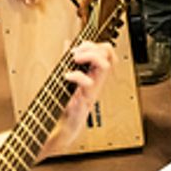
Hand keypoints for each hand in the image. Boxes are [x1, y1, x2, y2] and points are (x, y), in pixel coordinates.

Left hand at [43, 41, 113, 156]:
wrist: (64, 127)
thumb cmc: (67, 104)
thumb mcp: (67, 77)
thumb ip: (68, 59)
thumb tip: (68, 43)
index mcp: (92, 74)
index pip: (105, 52)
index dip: (95, 44)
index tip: (81, 47)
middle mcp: (96, 82)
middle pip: (107, 55)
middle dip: (92, 47)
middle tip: (77, 53)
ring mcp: (92, 91)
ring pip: (104, 67)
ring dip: (90, 57)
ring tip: (75, 59)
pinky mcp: (86, 101)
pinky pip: (88, 85)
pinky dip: (78, 76)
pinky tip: (67, 76)